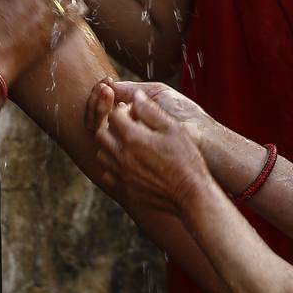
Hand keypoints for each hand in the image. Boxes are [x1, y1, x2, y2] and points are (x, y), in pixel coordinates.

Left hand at [93, 88, 212, 214]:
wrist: (191, 195)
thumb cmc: (185, 160)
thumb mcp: (172, 128)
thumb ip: (150, 110)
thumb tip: (136, 96)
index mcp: (133, 138)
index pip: (114, 116)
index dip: (123, 110)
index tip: (133, 112)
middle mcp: (122, 157)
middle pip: (101, 134)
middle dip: (110, 126)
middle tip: (125, 125)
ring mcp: (121, 175)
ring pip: (101, 154)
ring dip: (109, 145)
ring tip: (125, 143)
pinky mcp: (125, 190)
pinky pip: (107, 174)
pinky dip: (112, 165)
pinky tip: (127, 163)